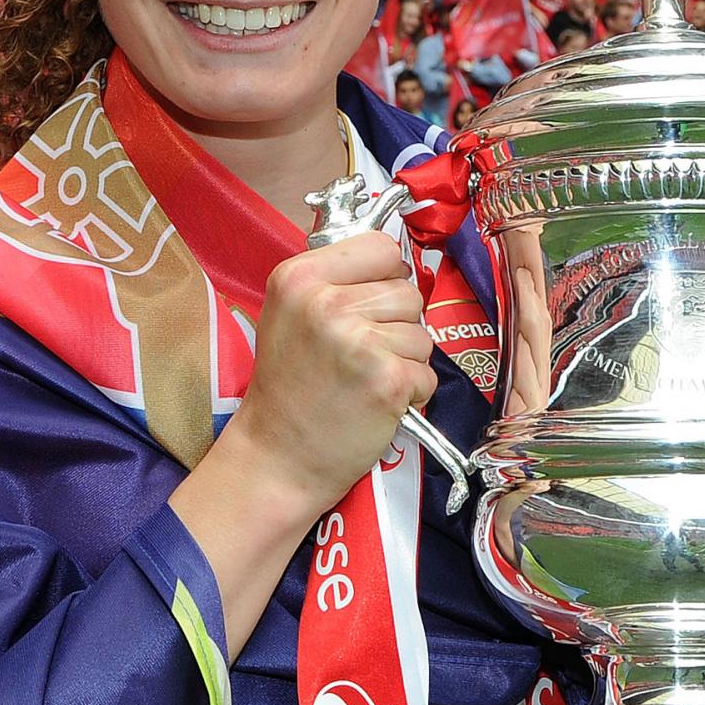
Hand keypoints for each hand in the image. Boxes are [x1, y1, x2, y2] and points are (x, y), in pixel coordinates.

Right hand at [225, 233, 435, 521]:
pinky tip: (375, 403)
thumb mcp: (290, 314)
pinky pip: (427, 373)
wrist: (277, 457)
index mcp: (299, 278)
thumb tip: (395, 258)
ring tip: (363, 380)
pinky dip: (410, 393)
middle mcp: (327, 304)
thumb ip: (335, 281)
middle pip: (407, 291)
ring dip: (404, 360)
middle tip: (357, 356)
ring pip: (422, 333)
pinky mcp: (387, 380)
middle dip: (396, 325)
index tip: (366, 306)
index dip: (384, 277)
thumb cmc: (289, 389)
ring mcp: (359, 342)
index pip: (381, 247)